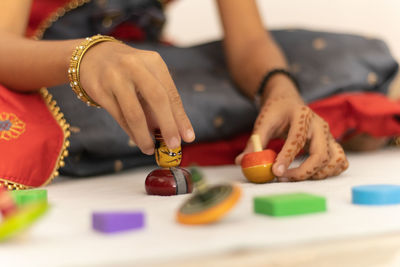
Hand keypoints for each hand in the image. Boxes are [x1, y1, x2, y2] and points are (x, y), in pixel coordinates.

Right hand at [79, 41, 194, 154]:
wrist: (92, 56)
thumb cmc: (129, 71)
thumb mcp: (148, 77)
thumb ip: (161, 101)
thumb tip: (176, 133)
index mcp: (153, 62)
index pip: (171, 94)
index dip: (180, 118)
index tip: (188, 137)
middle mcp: (134, 66)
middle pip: (157, 99)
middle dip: (168, 126)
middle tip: (174, 145)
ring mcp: (114, 77)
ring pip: (134, 113)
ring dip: (144, 136)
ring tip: (150, 149)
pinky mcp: (98, 89)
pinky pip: (119, 117)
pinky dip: (130, 132)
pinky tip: (137, 140)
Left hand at [236, 87, 348, 180]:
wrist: (289, 101)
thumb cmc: (276, 112)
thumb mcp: (263, 122)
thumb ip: (254, 142)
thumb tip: (241, 161)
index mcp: (302, 115)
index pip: (297, 139)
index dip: (287, 158)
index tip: (275, 172)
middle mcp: (320, 125)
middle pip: (320, 154)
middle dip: (303, 171)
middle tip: (282, 178)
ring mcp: (329, 135)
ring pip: (333, 160)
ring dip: (315, 174)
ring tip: (293, 176)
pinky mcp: (332, 143)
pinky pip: (339, 161)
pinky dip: (329, 172)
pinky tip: (311, 174)